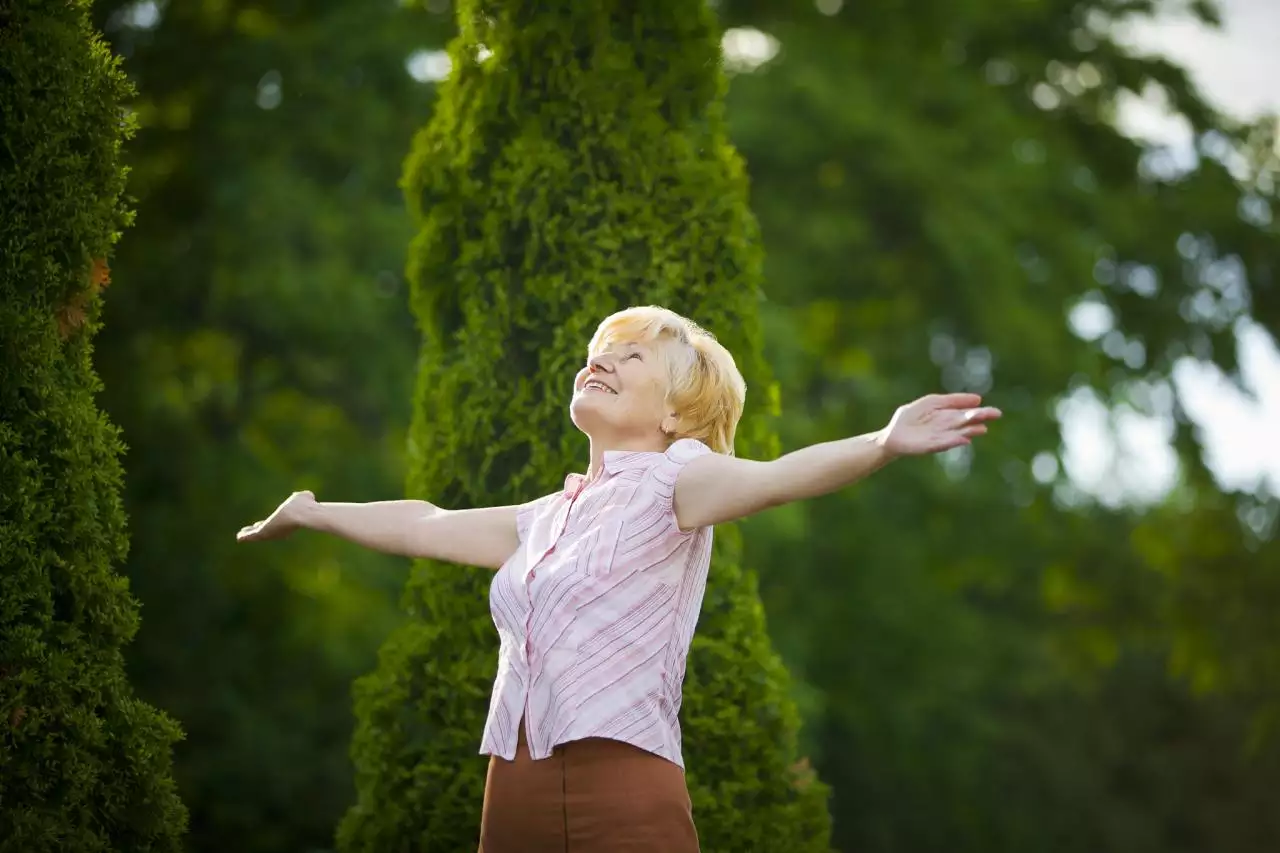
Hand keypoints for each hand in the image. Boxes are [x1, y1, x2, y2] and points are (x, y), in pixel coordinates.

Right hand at [236, 491, 316, 541]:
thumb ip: (303, 496)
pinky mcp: (264, 532)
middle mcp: (280, 529)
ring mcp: (272, 532)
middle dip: (258, 529)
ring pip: (259, 534)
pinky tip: (239, 538)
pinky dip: (246, 536)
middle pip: (267, 530)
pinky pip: (253, 536)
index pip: (277, 523)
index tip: (262, 523)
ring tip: (240, 535)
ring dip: (249, 534)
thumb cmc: (306, 506)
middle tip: (250, 530)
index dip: (270, 523)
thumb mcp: (304, 497)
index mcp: (288, 522)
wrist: (303, 514)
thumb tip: (306, 495)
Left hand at [878, 393, 1001, 456]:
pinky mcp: (930, 446)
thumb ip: (952, 400)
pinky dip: (953, 440)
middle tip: (996, 415)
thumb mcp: (932, 402)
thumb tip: (978, 399)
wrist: (893, 433)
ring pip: (959, 433)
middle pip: (967, 422)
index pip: (969, 413)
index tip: (995, 412)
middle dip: (980, 418)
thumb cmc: (911, 417)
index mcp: (950, 415)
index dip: (982, 412)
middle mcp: (948, 427)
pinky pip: (944, 443)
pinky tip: (963, 438)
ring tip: (982, 428)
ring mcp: (940, 437)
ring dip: (970, 430)